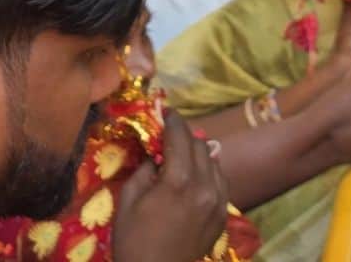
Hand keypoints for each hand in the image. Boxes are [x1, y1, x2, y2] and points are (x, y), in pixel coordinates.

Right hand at [110, 109, 229, 261]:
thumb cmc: (134, 239)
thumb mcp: (128, 199)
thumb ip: (145, 169)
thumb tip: (156, 154)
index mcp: (178, 181)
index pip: (180, 137)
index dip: (172, 120)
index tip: (165, 112)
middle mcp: (204, 187)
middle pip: (200, 145)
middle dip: (183, 135)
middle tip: (169, 134)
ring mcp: (217, 202)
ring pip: (214, 161)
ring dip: (198, 153)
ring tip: (181, 156)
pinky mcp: (222, 215)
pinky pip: (220, 181)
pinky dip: (208, 172)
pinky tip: (194, 177)